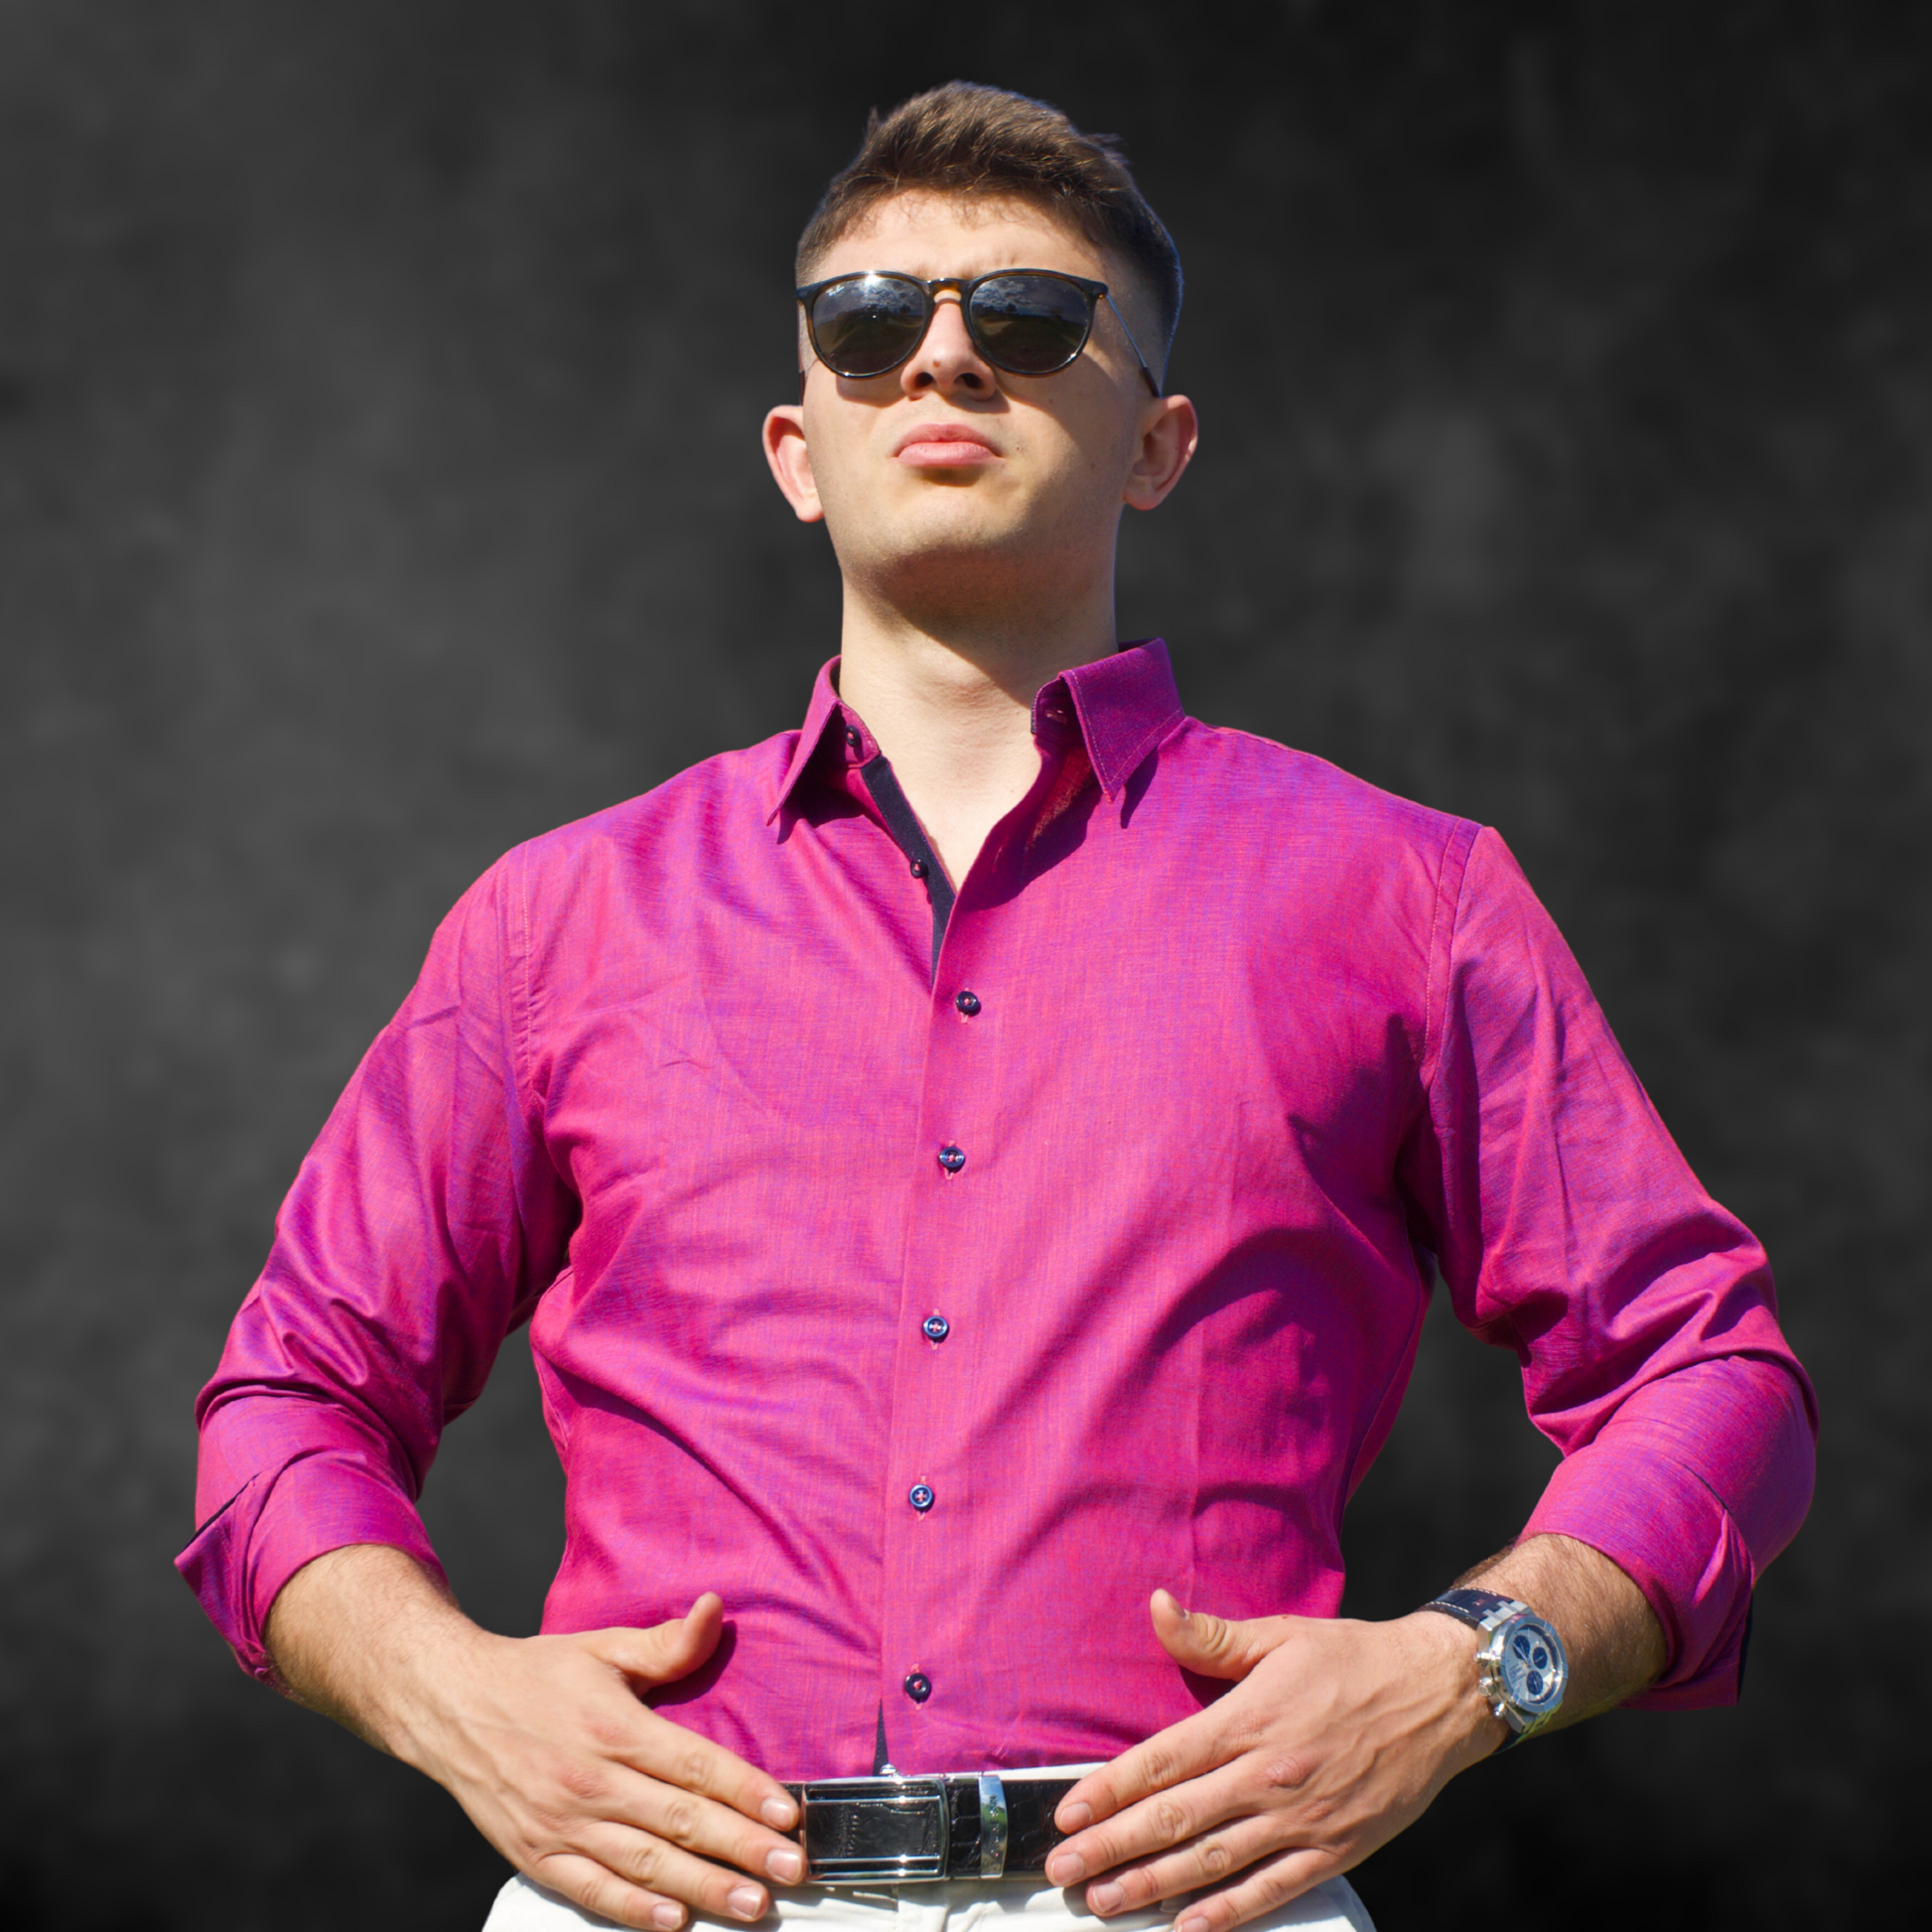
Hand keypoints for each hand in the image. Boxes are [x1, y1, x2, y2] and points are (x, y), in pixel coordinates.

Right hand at [394, 1594, 802, 1930]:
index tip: (788, 1814)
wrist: (449, 1704)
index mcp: (613, 1727)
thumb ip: (665, 1643)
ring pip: (645, 1864)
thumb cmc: (534, 1675)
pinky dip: (635, 1910)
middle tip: (790, 1871)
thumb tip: (713, 1610)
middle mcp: (590, 1781)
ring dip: (703, 1889)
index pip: (695, 1766)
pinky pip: (593, 1891)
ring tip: (750, 1905)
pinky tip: (675, 1921)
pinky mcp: (536, 1855)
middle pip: (680, 1822)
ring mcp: (561, 1824)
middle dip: (742, 1849)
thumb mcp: (603, 1647)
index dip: (745, 1791)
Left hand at [1043, 1590, 1496, 1931]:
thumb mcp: (1280, 1634)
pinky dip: (1227, 1914)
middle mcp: (1269, 1775)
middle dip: (1111, 1848)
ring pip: (1212, 1862)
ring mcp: (1302, 1819)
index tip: (1067, 1812)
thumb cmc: (1353, 1659)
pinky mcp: (1335, 1851)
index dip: (1109, 1790)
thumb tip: (1156, 1606)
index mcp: (1249, 1719)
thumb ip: (1211, 1635)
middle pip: (1174, 1819)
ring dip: (1152, 1886)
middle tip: (1063, 1870)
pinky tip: (1187, 1927)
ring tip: (1105, 1902)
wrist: (1440, 1695)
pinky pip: (1272, 1889)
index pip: (1161, 1761)